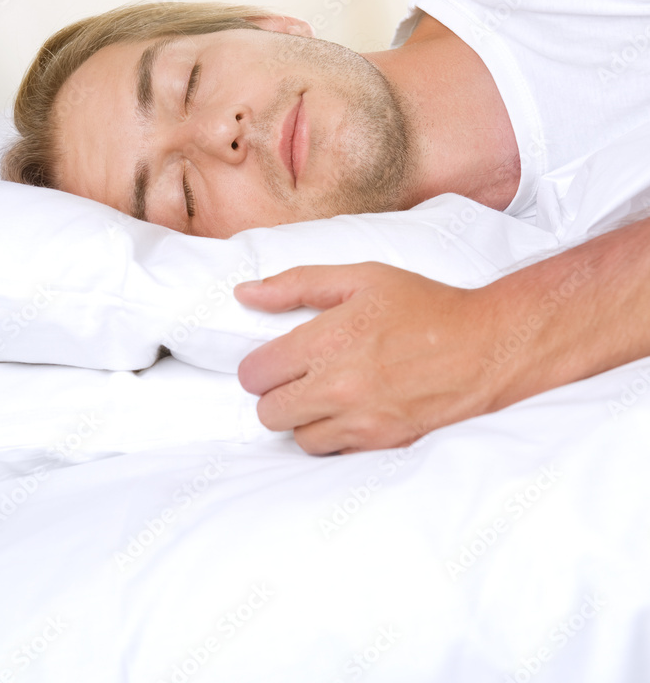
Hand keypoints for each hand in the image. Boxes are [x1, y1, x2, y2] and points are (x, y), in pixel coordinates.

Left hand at [235, 262, 503, 454]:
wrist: (485, 347)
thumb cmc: (423, 306)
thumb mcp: (361, 277)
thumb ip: (297, 284)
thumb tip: (244, 294)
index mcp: (329, 339)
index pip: (256, 372)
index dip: (260, 365)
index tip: (276, 359)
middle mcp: (340, 386)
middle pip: (269, 412)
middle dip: (277, 394)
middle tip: (300, 377)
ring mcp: (362, 420)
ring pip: (298, 437)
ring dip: (305, 419)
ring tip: (329, 394)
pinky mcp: (384, 444)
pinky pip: (335, 453)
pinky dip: (335, 436)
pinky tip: (353, 411)